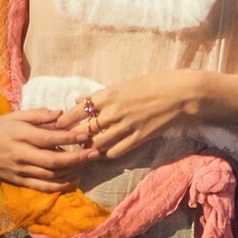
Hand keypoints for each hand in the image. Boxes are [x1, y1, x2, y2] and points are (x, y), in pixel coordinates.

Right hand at [0, 108, 92, 189]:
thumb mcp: (14, 116)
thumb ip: (38, 115)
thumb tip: (60, 114)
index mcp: (21, 135)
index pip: (49, 138)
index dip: (69, 137)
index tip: (86, 135)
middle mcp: (21, 155)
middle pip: (53, 160)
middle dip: (77, 158)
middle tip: (94, 153)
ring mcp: (20, 170)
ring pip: (50, 175)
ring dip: (71, 172)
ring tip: (86, 165)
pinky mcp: (19, 181)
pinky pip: (42, 186)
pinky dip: (59, 186)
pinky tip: (72, 181)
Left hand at [52, 73, 199, 162]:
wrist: (180, 94)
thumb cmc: (154, 83)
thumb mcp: (124, 84)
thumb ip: (100, 95)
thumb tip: (78, 100)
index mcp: (108, 95)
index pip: (77, 110)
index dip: (65, 120)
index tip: (57, 126)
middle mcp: (113, 111)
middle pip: (84, 130)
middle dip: (73, 138)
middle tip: (65, 143)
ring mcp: (125, 127)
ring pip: (97, 143)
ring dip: (89, 148)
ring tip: (82, 150)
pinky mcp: (138, 138)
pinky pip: (115, 151)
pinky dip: (107, 154)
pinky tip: (104, 153)